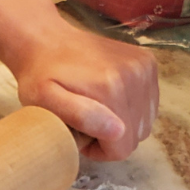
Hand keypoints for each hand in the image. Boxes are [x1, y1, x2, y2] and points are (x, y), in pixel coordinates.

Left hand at [9, 8, 158, 161]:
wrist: (47, 40)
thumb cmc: (40, 77)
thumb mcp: (45, 100)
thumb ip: (80, 117)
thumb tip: (118, 131)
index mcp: (112, 90)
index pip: (123, 148)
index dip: (99, 149)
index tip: (80, 133)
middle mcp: (135, 76)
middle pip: (136, 136)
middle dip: (111, 138)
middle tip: (85, 121)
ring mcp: (144, 67)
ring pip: (144, 122)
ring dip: (123, 124)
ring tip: (95, 109)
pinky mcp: (148, 62)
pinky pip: (149, 104)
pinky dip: (131, 108)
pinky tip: (108, 98)